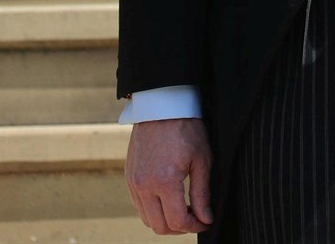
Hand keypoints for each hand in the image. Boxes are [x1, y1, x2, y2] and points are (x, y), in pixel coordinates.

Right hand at [125, 118, 211, 234]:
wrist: (161, 107)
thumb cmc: (186, 129)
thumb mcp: (201, 160)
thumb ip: (202, 193)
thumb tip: (205, 218)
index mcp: (164, 182)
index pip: (177, 221)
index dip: (194, 226)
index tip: (205, 222)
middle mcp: (143, 186)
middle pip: (159, 226)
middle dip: (180, 228)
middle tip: (196, 217)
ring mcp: (133, 183)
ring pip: (147, 219)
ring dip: (165, 220)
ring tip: (184, 208)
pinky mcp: (129, 178)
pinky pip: (139, 206)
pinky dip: (153, 210)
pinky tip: (169, 199)